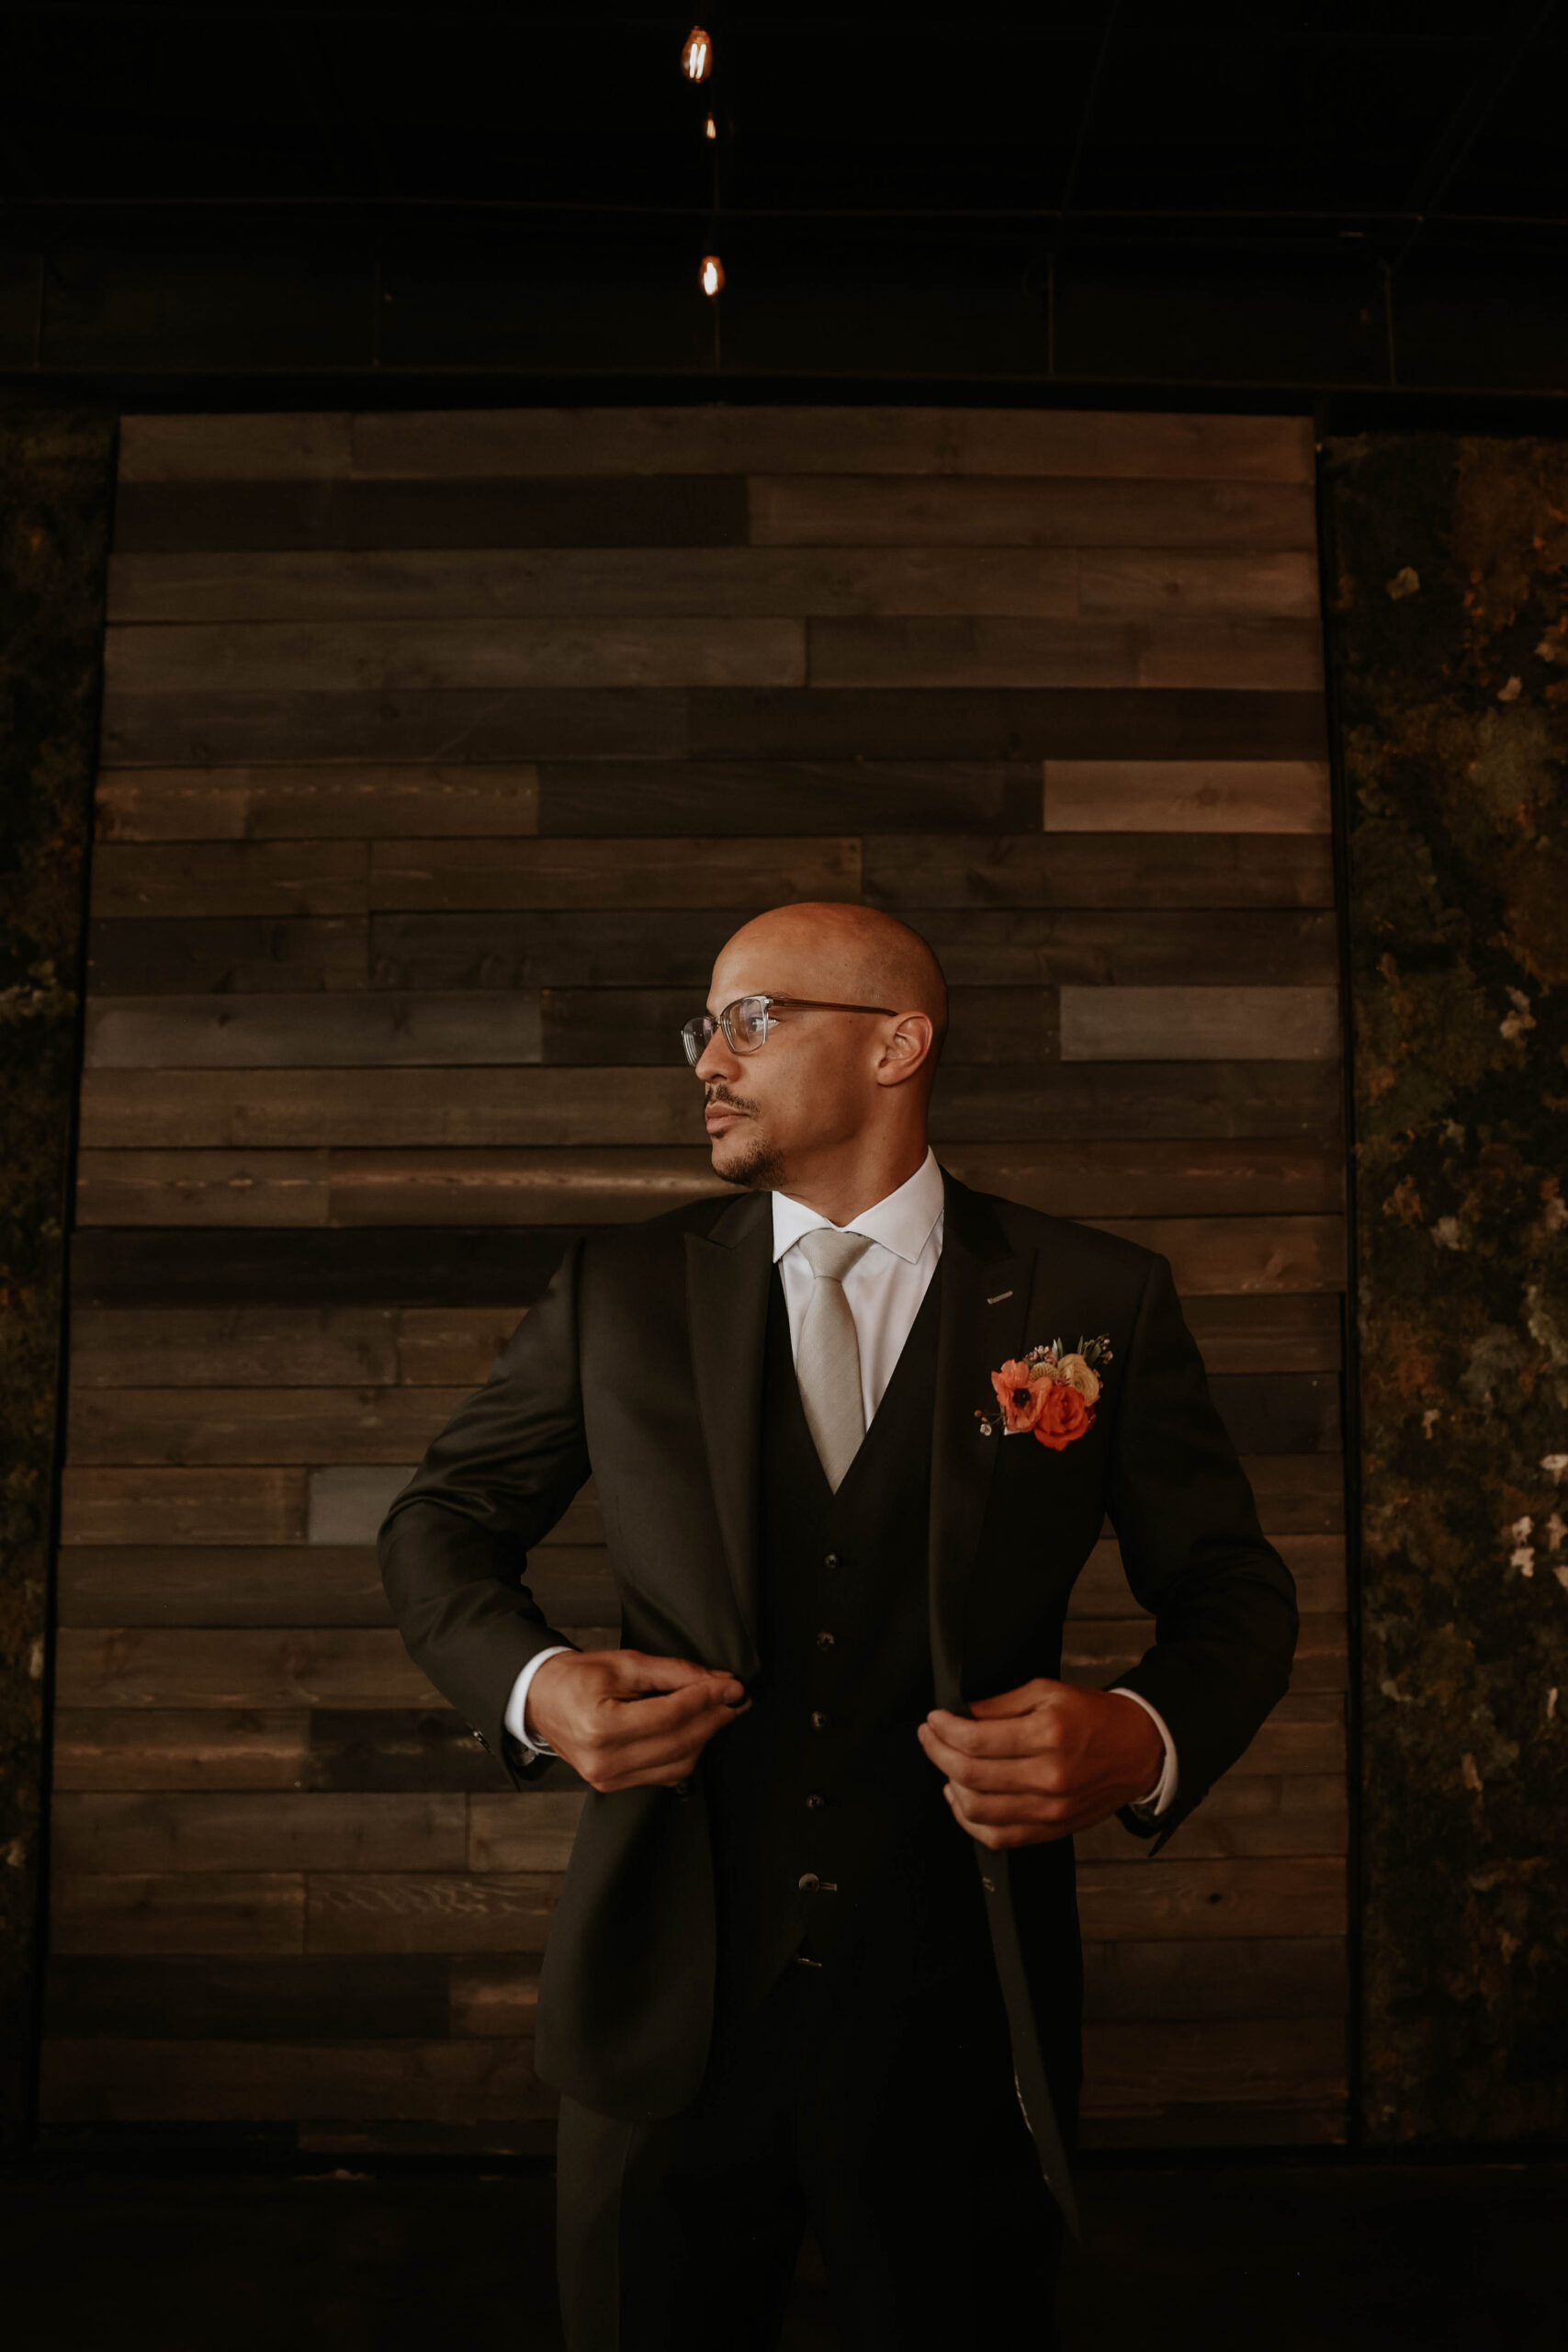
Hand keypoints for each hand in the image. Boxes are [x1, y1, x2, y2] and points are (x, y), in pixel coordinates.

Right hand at [526, 1648, 750, 1792]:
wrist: (540, 1699)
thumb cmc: (577, 1677)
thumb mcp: (625, 1663)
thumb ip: (674, 1673)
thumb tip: (718, 1682)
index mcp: (601, 1726)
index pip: (672, 1715)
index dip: (710, 1699)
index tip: (735, 1686)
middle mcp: (605, 1760)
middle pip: (680, 1743)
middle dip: (714, 1718)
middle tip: (735, 1697)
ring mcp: (608, 1778)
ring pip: (679, 1764)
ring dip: (704, 1737)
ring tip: (717, 1711)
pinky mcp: (613, 1785)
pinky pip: (665, 1775)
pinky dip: (686, 1753)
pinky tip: (693, 1730)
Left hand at [916, 1677, 1164, 1848]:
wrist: (1139, 1750)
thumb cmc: (1094, 1717)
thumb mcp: (1049, 1691)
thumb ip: (1001, 1703)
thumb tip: (960, 1714)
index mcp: (1048, 1735)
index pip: (976, 1740)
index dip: (944, 1729)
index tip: (933, 1719)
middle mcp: (1049, 1777)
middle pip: (970, 1775)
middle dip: (938, 1753)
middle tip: (929, 1736)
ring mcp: (1051, 1810)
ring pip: (978, 1810)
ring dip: (950, 1786)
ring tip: (945, 1764)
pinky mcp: (1052, 1830)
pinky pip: (999, 1837)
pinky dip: (970, 1821)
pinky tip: (961, 1798)